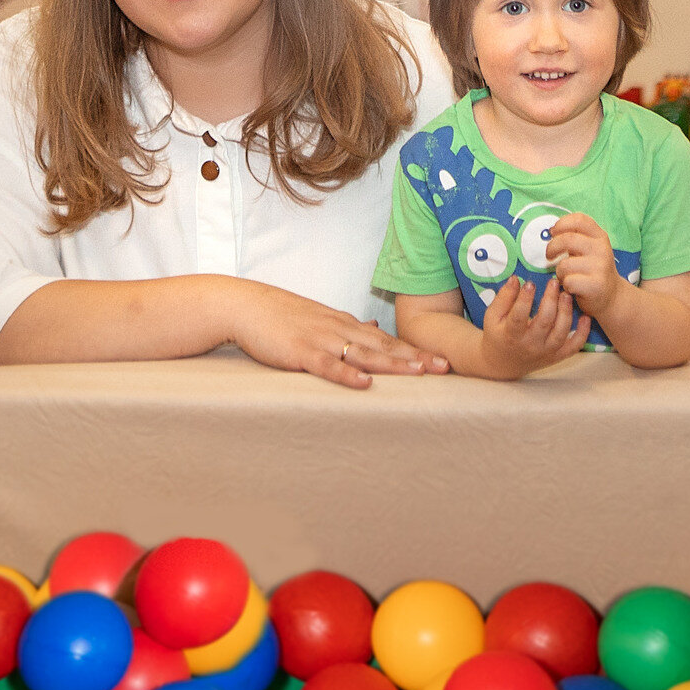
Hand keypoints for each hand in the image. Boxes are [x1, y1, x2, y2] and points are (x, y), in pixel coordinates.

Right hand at [229, 282, 448, 388]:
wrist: (244, 306)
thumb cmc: (280, 315)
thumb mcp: (321, 317)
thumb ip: (350, 326)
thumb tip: (376, 328)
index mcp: (344, 324)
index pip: (386, 339)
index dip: (414, 350)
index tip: (441, 360)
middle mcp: (339, 329)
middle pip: (384, 346)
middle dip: (415, 357)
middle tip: (444, 367)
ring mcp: (321, 340)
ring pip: (363, 354)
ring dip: (392, 364)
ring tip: (418, 373)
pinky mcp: (300, 352)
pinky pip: (328, 366)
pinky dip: (347, 374)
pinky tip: (364, 384)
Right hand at [475, 276, 590, 378]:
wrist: (504, 363)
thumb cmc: (498, 334)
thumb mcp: (493, 316)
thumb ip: (504, 297)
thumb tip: (515, 279)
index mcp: (511, 335)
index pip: (518, 317)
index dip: (525, 300)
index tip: (530, 283)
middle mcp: (530, 345)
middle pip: (544, 323)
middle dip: (550, 301)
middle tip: (554, 282)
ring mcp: (545, 352)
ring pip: (560, 333)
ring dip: (566, 313)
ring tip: (566, 295)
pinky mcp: (556, 356)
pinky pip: (573, 347)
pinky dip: (582, 334)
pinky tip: (585, 317)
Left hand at [545, 215, 627, 319]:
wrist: (612, 297)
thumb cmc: (593, 271)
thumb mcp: (590, 249)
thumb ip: (576, 238)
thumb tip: (552, 230)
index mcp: (600, 237)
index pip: (579, 219)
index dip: (561, 224)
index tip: (553, 233)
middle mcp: (602, 249)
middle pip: (567, 239)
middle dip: (552, 247)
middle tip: (549, 256)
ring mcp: (600, 267)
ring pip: (564, 264)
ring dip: (559, 272)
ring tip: (567, 276)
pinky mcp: (595, 285)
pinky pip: (568, 281)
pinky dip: (565, 285)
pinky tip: (573, 287)